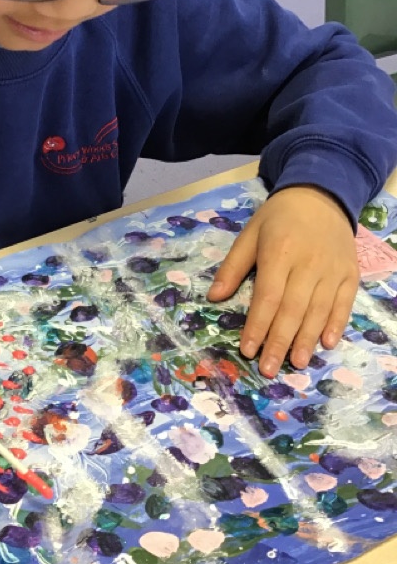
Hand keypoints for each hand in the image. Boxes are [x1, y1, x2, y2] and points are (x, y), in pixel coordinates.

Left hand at [207, 186, 358, 377]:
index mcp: (279, 252)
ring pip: (319, 311)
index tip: (248, 350)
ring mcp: (332, 270)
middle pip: (293, 309)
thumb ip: (233, 266)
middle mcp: (308, 264)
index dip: (257, 325)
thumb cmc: (278, 218)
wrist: (320, 194)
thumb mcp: (250, 234)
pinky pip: (343, 303)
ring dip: (307, 340)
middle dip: (280, 341)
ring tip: (296, 363)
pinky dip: (336, 324)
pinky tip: (326, 343)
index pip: (268, 296)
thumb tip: (215, 297)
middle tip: (269, 369)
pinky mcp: (349, 273)